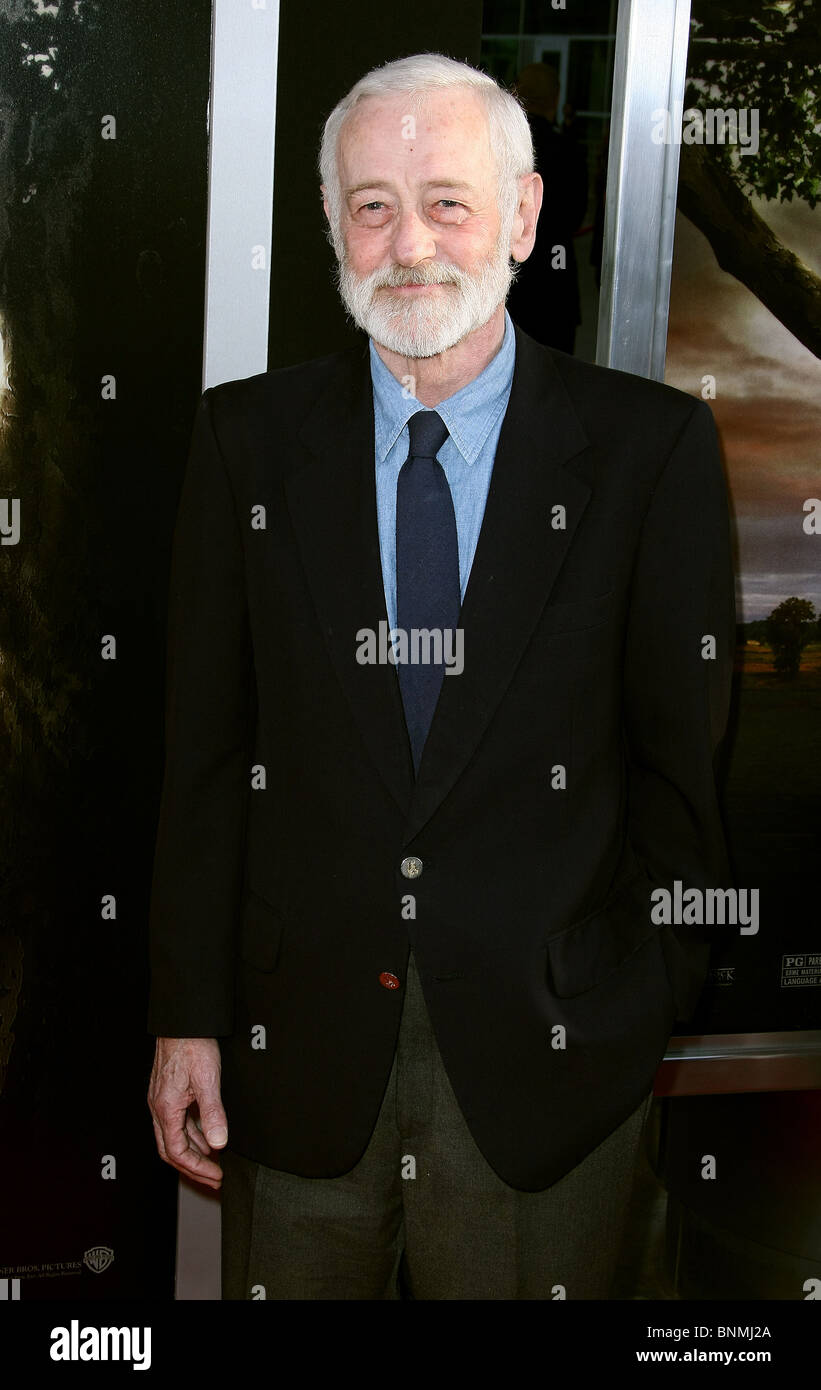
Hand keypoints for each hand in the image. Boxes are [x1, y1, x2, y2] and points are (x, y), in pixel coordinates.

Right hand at [148, 1037, 226, 1189]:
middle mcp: (158, 1108)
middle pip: (171, 1150)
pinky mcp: (168, 1092)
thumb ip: (212, 1113)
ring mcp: (162, 1100)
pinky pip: (177, 1122)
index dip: (197, 1168)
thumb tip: (218, 1143)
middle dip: (193, 1168)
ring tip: (214, 1162)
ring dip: (193, 1152)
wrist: (182, 1021)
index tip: (216, 1175)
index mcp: (166, 1108)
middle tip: (214, 1179)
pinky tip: (207, 1136)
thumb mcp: (208, 1080)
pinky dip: (192, 1134)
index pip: (177, 1152)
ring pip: (173, 1137)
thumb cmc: (192, 1044)